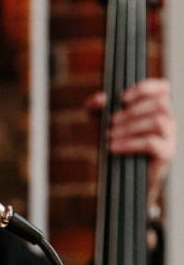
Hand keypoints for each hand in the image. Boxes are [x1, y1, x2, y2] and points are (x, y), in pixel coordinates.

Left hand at [85, 78, 175, 206]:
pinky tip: (114, 147)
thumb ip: (95, 107)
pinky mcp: (167, 154)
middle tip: (111, 122)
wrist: (123, 177)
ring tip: (110, 135)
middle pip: (161, 103)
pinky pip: (152, 142)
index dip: (145, 88)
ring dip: (129, 127)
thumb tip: (100, 98)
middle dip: (132, 111)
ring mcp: (170, 137)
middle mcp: (167, 119)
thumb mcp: (100, 122)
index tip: (122, 98)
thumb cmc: (115, 142)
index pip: (163, 87)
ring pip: (158, 121)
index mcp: (155, 107)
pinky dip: (129, 143)